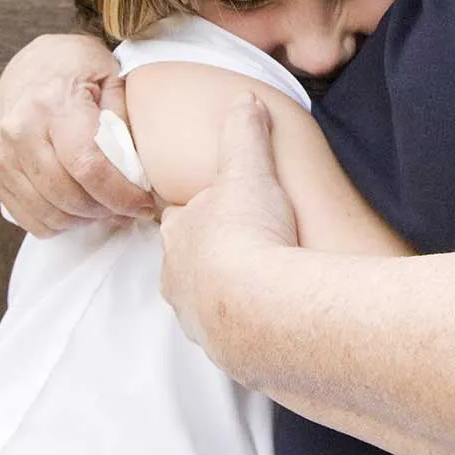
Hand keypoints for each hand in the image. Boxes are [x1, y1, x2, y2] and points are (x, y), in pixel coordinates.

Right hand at [0, 33, 154, 234]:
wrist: (32, 62)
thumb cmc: (79, 68)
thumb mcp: (112, 79)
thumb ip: (123, 125)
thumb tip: (137, 175)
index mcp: (53, 104)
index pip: (89, 167)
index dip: (120, 195)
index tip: (144, 204)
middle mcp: (19, 131)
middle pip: (68, 196)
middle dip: (107, 210)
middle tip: (130, 206)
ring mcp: (2, 155)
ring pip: (49, 213)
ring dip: (84, 219)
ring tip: (107, 205)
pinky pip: (29, 218)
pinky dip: (59, 222)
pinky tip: (79, 206)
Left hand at [160, 95, 298, 374]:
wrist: (263, 309)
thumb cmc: (247, 235)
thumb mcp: (248, 169)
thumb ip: (243, 132)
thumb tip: (245, 100)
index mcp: (178, 236)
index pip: (179, 220)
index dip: (200, 214)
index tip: (221, 211)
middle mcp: (179, 282)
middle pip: (188, 268)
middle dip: (212, 261)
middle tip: (246, 250)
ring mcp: (200, 323)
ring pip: (207, 306)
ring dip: (231, 297)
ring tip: (265, 287)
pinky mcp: (228, 353)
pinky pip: (236, 338)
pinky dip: (251, 329)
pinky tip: (275, 320)